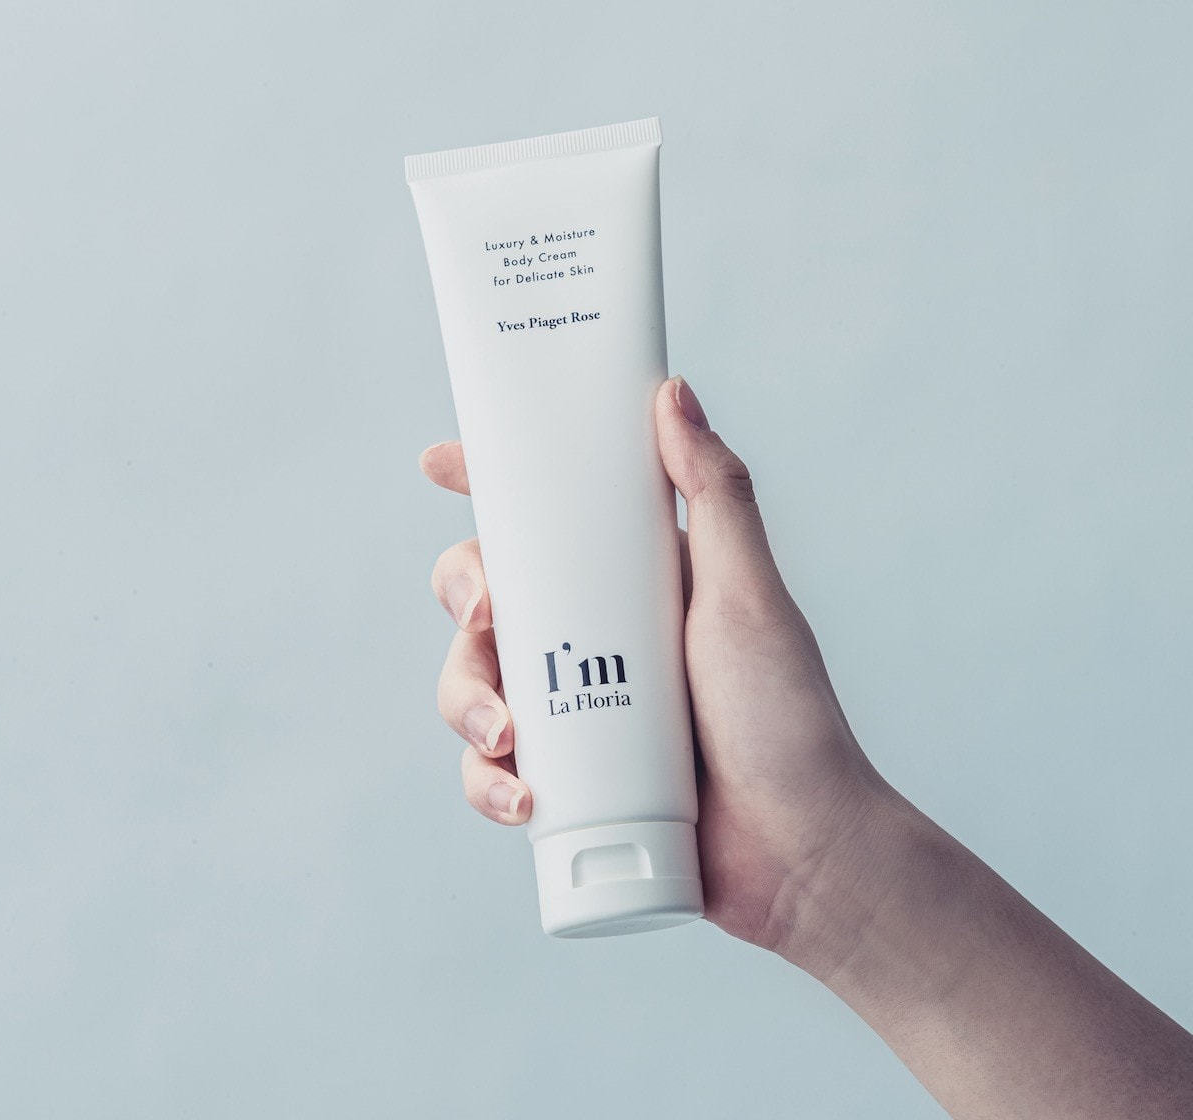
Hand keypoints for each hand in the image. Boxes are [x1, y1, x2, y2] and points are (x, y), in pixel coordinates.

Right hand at [420, 375, 887, 959]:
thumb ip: (716, 493)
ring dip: (465, 700)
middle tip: (485, 614)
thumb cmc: (786, 719)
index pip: (552, 516)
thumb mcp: (747, 594)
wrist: (802, 852)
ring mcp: (575, 706)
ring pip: (474, 679)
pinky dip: (488, 780)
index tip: (443, 463)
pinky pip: (492, 767)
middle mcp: (596, 635)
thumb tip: (673, 393)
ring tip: (505, 735)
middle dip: (464, 595)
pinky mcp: (565, 775)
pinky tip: (522, 798)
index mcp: (636, 580)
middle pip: (489, 592)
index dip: (489, 485)